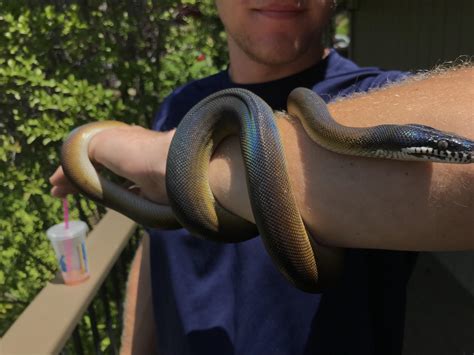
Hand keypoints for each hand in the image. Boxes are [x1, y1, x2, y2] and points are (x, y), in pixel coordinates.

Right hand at [50, 125, 174, 204]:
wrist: (168, 167)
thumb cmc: (132, 150)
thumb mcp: (98, 144)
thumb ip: (78, 156)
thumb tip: (60, 176)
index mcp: (118, 138)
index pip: (89, 151)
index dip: (72, 165)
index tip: (55, 181)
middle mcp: (129, 154)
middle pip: (98, 168)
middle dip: (78, 179)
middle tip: (59, 192)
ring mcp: (140, 173)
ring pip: (111, 183)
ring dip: (93, 190)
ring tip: (75, 198)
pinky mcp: (149, 192)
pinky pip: (126, 196)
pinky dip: (113, 199)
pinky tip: (103, 203)